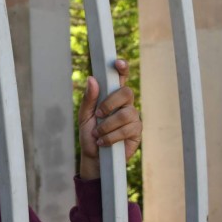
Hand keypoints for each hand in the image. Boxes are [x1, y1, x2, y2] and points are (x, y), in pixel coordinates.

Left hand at [78, 60, 141, 179]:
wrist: (94, 158)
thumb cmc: (90, 135)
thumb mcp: (84, 116)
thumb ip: (89, 99)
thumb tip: (92, 79)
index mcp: (111, 97)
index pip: (120, 78)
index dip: (122, 68)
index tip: (117, 63)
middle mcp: (125, 104)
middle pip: (126, 93)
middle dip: (109, 103)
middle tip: (97, 115)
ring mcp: (133, 117)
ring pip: (126, 113)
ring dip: (107, 125)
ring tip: (97, 134)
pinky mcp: (136, 132)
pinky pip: (127, 129)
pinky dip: (111, 136)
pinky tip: (103, 142)